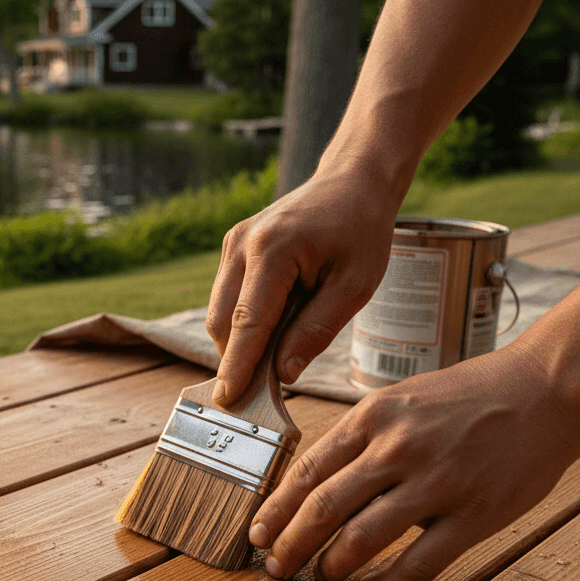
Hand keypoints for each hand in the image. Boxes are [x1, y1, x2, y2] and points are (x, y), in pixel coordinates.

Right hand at [206, 164, 396, 405]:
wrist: (351, 181)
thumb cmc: (361, 229)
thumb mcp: (355, 285)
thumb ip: (316, 330)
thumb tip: (283, 373)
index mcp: (273, 250)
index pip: (248, 322)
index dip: (236, 365)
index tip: (226, 399)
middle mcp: (242, 245)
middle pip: (223, 321)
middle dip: (236, 359)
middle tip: (261, 391)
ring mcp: (232, 245)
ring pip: (219, 312)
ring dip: (240, 342)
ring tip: (277, 353)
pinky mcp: (233, 249)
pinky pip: (227, 298)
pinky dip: (244, 323)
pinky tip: (274, 327)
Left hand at [247, 340, 579, 580]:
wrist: (544, 388)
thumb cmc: (466, 397)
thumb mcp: (400, 401)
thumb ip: (359, 439)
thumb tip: (313, 485)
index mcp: (372, 418)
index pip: (307, 471)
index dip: (275, 509)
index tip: (258, 533)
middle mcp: (397, 449)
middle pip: (324, 508)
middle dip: (290, 545)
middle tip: (275, 568)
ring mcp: (436, 482)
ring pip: (363, 537)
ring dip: (332, 566)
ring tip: (321, 577)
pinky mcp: (474, 514)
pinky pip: (419, 564)